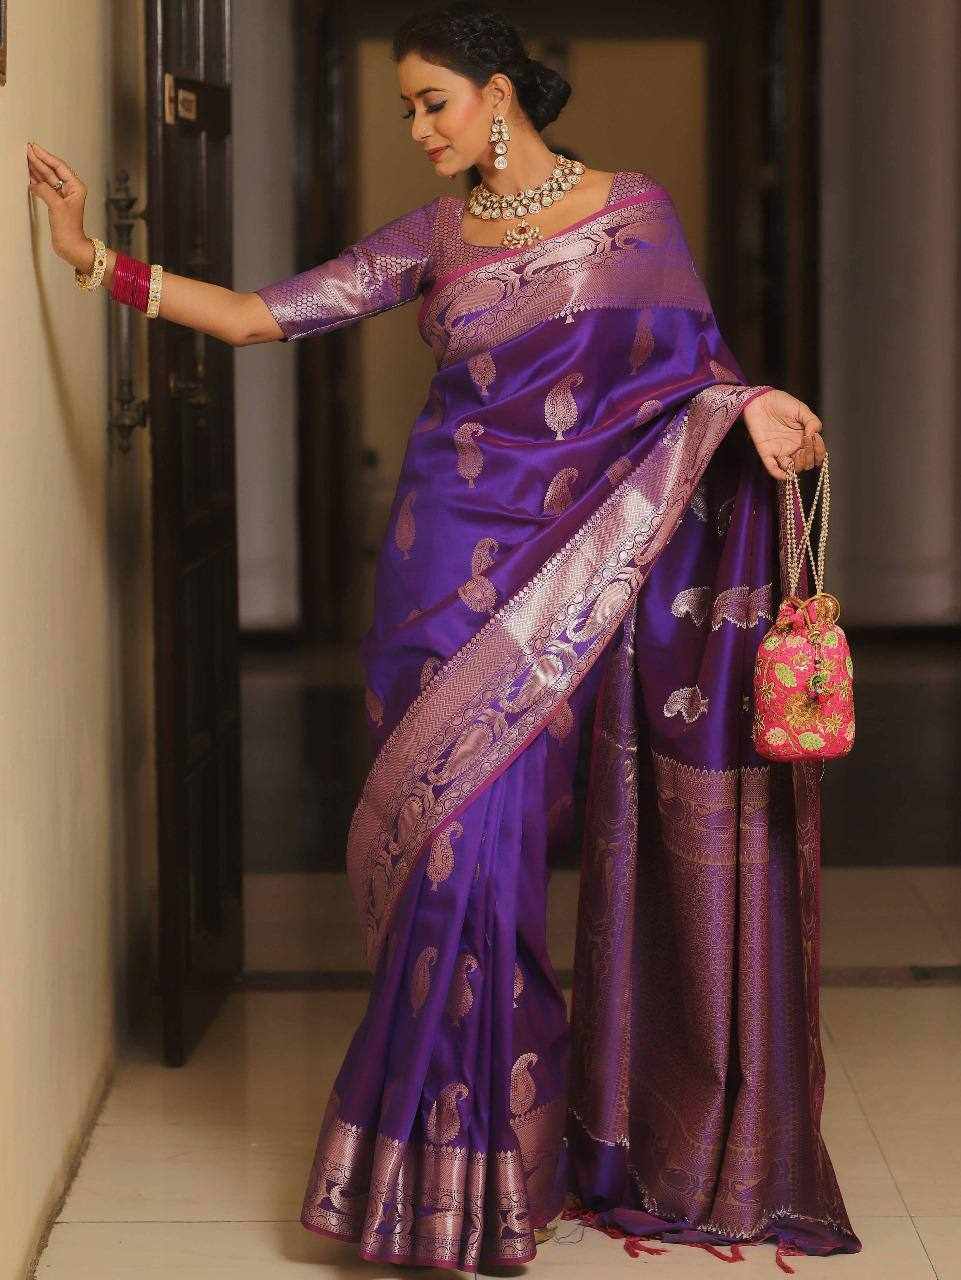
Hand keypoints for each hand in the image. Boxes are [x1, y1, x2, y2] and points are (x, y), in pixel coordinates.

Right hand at [26, 141, 92, 269]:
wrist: (70, 246)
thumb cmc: (69, 230)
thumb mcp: (57, 207)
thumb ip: (45, 191)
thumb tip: (35, 183)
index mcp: (76, 187)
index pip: (59, 167)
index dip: (46, 157)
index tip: (34, 148)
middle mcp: (70, 189)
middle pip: (52, 170)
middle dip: (39, 160)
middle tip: (27, 150)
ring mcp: (63, 196)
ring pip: (47, 178)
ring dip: (36, 169)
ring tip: (25, 158)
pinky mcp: (56, 203)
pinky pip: (45, 187)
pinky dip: (36, 181)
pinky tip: (29, 174)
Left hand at [741, 388, 824, 480]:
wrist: (760, 400)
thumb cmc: (780, 403)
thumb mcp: (801, 409)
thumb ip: (812, 422)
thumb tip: (815, 435)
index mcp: (803, 437)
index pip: (816, 452)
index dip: (819, 451)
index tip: (816, 440)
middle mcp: (793, 446)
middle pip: (806, 463)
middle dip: (810, 458)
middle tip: (806, 446)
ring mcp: (780, 451)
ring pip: (793, 468)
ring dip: (799, 466)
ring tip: (799, 453)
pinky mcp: (766, 452)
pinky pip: (773, 469)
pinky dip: (780, 475)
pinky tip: (787, 474)